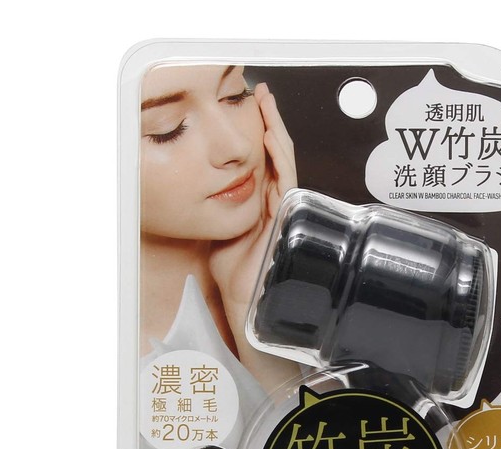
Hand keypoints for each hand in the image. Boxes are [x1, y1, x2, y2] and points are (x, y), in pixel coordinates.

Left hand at [208, 83, 299, 391]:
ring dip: (276, 133)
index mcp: (265, 205)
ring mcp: (286, 210)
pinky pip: (286, 183)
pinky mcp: (287, 220)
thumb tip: (213, 191)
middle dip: (271, 124)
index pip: (267, 162)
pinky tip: (272, 138)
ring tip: (268, 105)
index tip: (253, 109)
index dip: (262, 135)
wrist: (247, 301)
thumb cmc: (236, 274)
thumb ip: (226, 211)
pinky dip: (280, 159)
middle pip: (279, 156)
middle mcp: (279, 204)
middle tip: (263, 96)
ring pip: (285, 164)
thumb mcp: (225, 233)